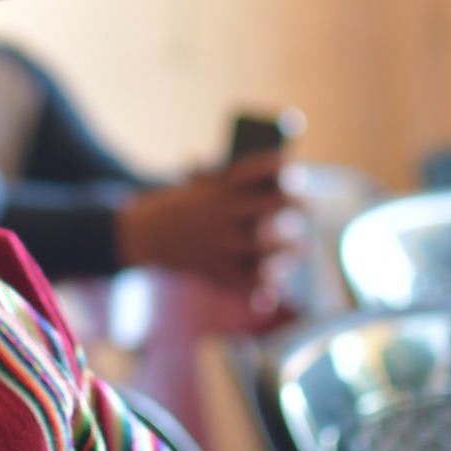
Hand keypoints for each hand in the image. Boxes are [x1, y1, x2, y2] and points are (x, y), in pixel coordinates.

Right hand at [113, 150, 301, 293]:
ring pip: (266, 245)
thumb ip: (234, 184)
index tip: (292, 166)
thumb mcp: (200, 184)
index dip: (279, 165)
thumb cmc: (181, 208)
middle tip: (310, 209)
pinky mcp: (213, 266)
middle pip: (273, 205)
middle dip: (296, 206)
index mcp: (220, 184)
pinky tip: (275, 281)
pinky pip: (247, 279)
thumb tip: (277, 182)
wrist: (140, 234)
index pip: (258, 167)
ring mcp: (219, 239)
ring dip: (289, 247)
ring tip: (300, 249)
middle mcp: (222, 210)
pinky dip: (264, 284)